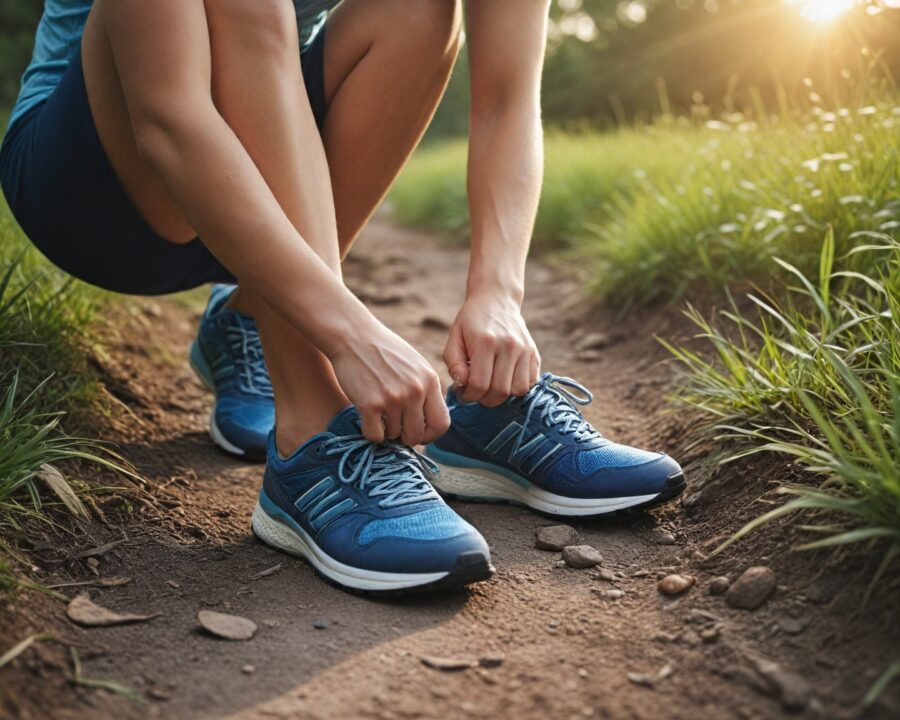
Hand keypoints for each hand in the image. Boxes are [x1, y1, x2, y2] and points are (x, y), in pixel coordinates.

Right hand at [330, 320, 448, 445]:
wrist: (353, 336)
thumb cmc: (384, 351)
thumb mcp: (416, 365)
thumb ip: (426, 390)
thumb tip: (429, 421)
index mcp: (430, 381)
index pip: (442, 423)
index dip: (430, 435)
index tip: (419, 433)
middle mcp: (415, 391)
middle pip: (416, 435)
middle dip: (405, 437)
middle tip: (394, 426)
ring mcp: (393, 398)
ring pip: (393, 436)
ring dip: (385, 430)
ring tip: (378, 411)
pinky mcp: (369, 405)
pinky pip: (375, 435)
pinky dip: (370, 431)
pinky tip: (366, 416)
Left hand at [443, 292, 540, 406]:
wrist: (496, 300)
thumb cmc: (471, 322)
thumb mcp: (454, 338)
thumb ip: (454, 364)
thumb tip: (462, 385)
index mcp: (486, 342)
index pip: (479, 384)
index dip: (469, 395)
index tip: (464, 392)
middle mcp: (509, 346)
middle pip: (500, 391)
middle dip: (485, 399)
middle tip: (477, 392)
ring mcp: (525, 350)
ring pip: (518, 391)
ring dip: (503, 395)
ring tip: (491, 385)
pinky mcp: (534, 353)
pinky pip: (530, 383)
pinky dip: (518, 388)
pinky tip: (505, 379)